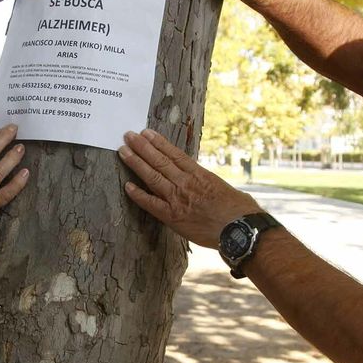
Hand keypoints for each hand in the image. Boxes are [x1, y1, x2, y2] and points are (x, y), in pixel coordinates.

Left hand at [118, 129, 258, 247]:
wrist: (239, 228)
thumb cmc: (238, 210)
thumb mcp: (223, 187)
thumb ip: (207, 182)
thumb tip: (201, 181)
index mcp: (199, 174)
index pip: (174, 154)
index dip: (159, 142)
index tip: (147, 133)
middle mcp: (186, 183)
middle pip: (160, 161)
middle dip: (142, 147)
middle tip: (129, 136)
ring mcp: (177, 199)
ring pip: (152, 176)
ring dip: (136, 163)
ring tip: (123, 151)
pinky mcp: (172, 216)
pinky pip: (151, 203)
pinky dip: (138, 195)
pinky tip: (127, 186)